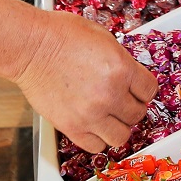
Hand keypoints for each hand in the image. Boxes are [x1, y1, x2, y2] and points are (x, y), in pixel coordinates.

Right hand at [14, 9, 157, 152]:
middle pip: (137, 113)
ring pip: (121, 136)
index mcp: (121, 68)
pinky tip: (94, 125)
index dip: (143, 89)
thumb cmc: (61, 35)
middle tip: (121, 100)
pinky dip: (98, 138)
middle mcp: (110, 94)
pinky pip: (96, 146)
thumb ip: (121, 61)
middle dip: (131, 106)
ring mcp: (91, 114)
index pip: (149, 90)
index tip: (137, 89)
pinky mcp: (71, 127)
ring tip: (109, 116)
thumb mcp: (104, 38)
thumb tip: (130, 76)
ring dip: (118, 126)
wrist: (31, 47)